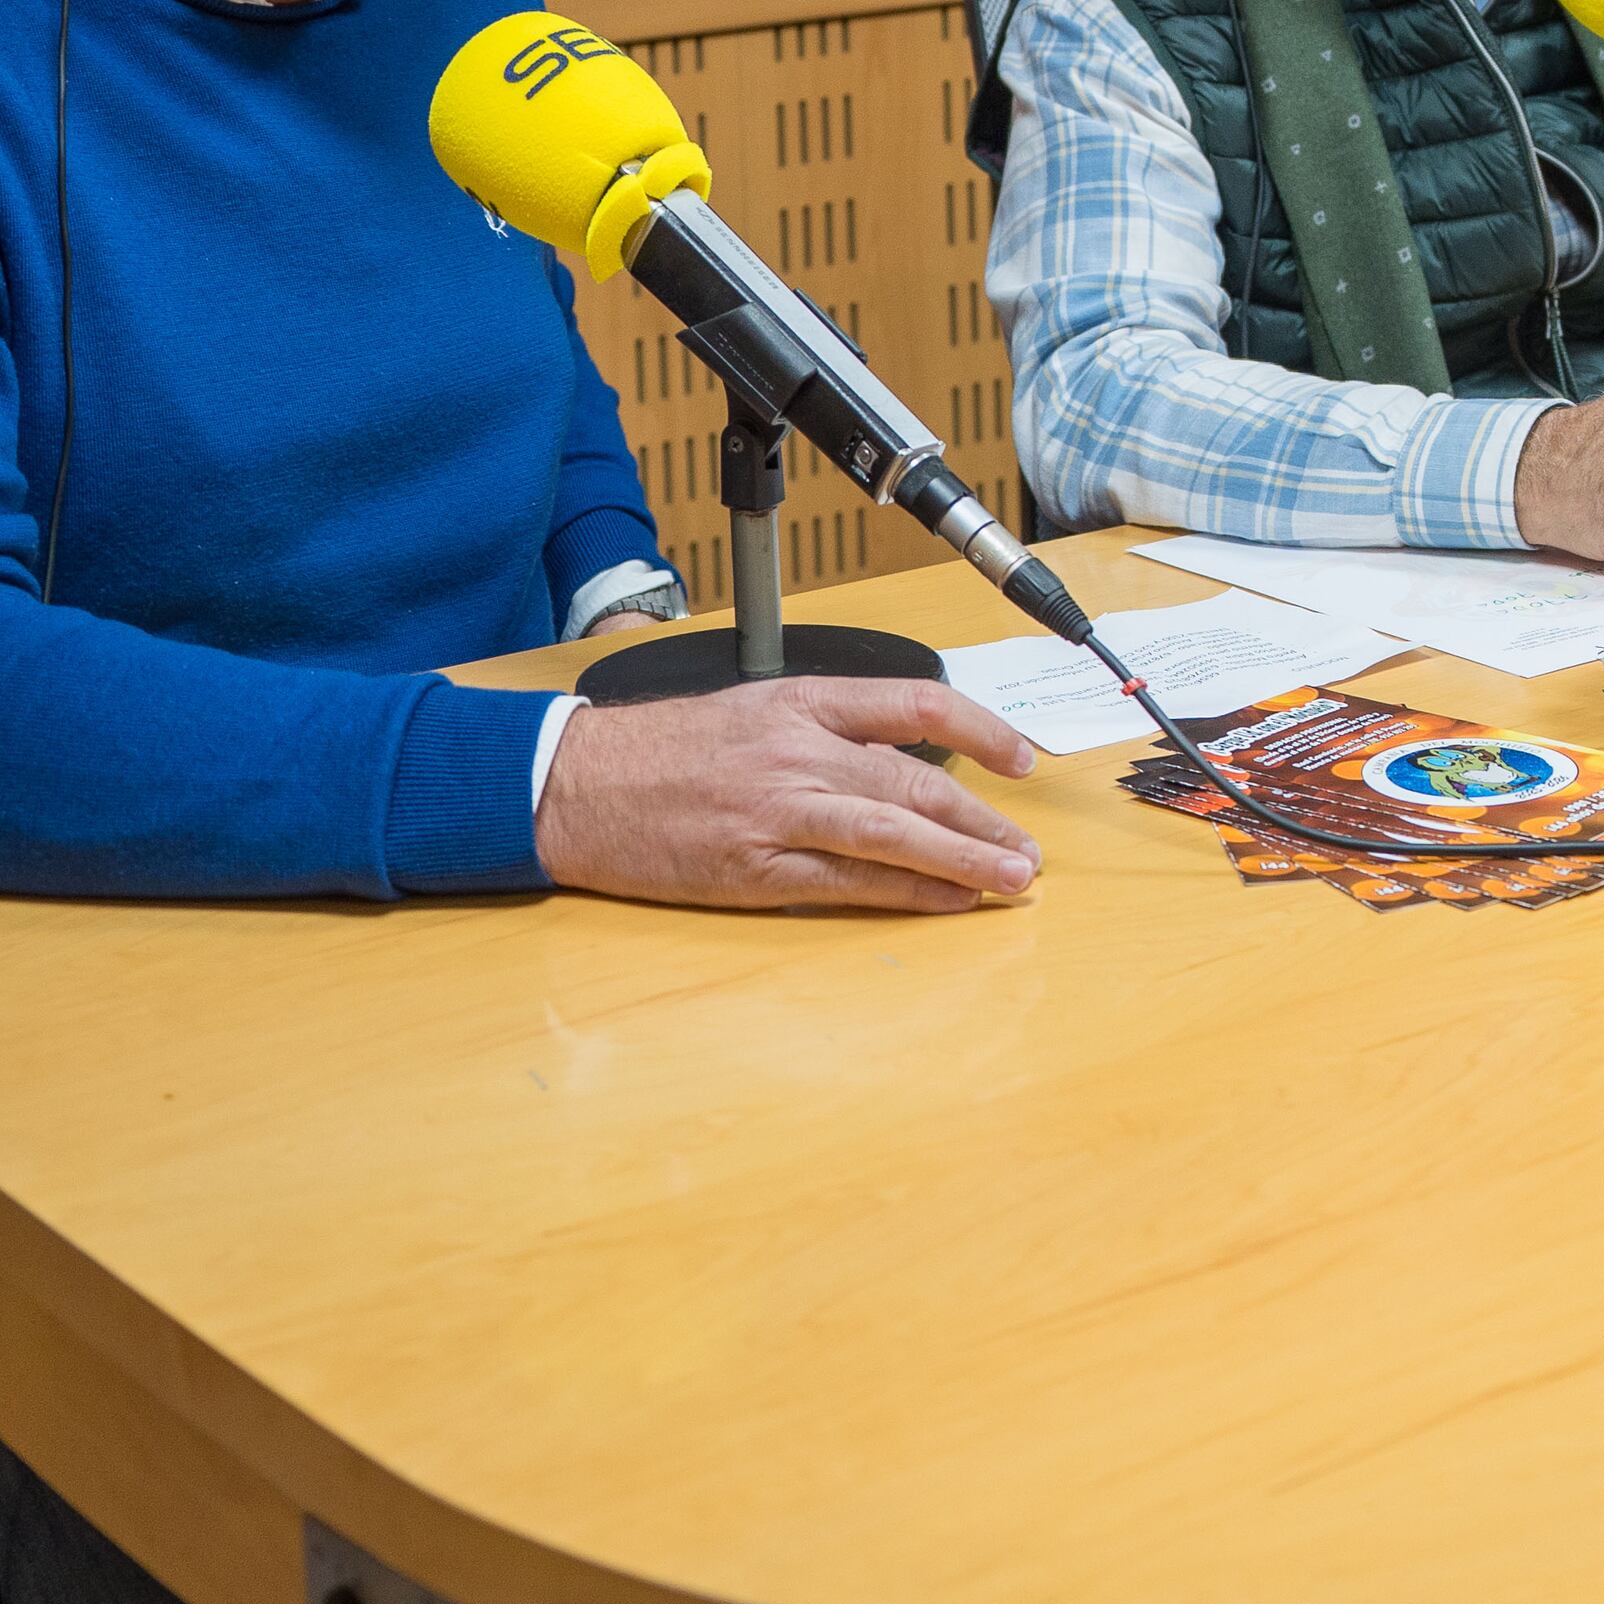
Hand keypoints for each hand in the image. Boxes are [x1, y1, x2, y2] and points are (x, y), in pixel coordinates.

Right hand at [534, 676, 1043, 913]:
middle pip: (916, 780)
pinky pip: (850, 882)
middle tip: (1029, 848)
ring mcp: (779, 812)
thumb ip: (823, 729)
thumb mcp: (749, 709)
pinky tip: (947, 902)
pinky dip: (907, 892)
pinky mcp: (757, 868)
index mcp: (800, 701)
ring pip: (893, 831)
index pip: (915, 702)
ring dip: (963, 859)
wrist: (575, 783)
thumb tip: (898, 760)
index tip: (1018, 759)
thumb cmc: (659, 749)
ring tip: (1011, 878)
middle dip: (983, 819)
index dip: (979, 731)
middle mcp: (798, 751)